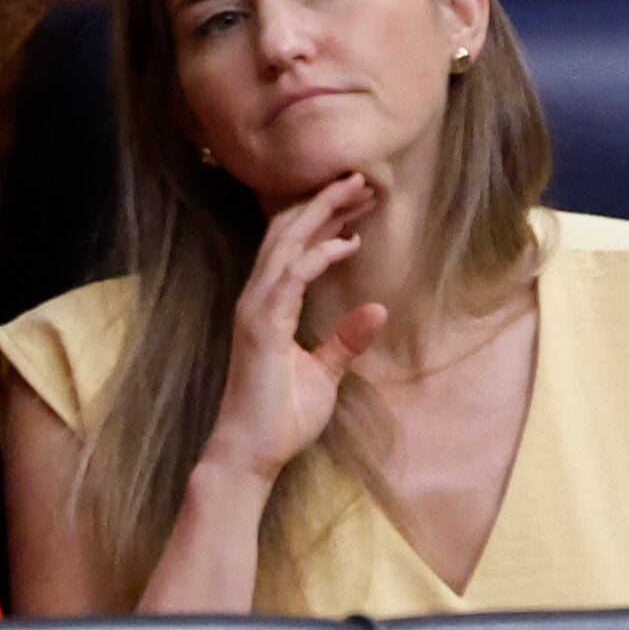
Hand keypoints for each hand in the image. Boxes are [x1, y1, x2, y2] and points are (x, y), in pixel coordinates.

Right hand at [201, 171, 390, 489]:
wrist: (251, 452)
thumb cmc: (281, 417)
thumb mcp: (325, 374)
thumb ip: (345, 341)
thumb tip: (376, 308)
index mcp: (269, 305)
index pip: (294, 248)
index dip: (325, 220)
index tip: (359, 201)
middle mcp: (257, 298)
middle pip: (287, 234)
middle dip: (324, 203)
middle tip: (361, 177)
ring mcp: (256, 309)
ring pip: (285, 245)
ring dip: (321, 215)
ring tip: (355, 190)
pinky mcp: (262, 326)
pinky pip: (290, 279)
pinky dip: (317, 256)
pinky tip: (347, 242)